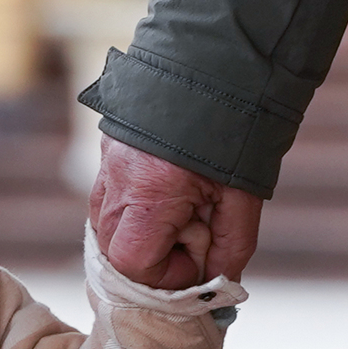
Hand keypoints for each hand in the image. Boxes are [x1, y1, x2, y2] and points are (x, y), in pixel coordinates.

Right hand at [88, 135, 263, 289]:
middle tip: (191, 238)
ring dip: (139, 236)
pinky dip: (131, 212)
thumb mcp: (243, 196)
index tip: (197, 260)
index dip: (166, 276)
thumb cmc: (234, 131)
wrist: (216, 65)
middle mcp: (117, 184)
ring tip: (179, 216)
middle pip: (112, 252)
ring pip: (104, 228)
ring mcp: (106, 166)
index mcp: (149, 195)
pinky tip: (165, 197)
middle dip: (150, 260)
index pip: (133, 264)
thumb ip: (231, 247)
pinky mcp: (107, 152)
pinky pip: (106, 200)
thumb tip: (219, 283)